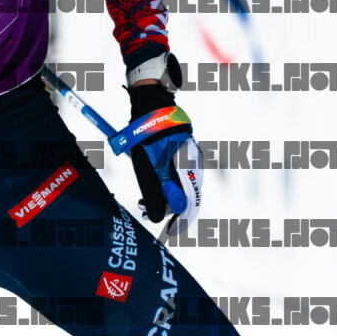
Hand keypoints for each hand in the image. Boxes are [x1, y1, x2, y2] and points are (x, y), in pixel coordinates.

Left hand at [124, 81, 201, 222]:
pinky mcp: (183, 154)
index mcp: (188, 168)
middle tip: (146, 213)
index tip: (169, 232)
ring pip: (181, 186)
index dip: (180, 221)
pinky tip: (150, 187)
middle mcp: (194, 164)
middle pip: (187, 196)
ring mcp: (190, 158)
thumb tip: (160, 218)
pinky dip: (165, 185)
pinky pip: (178, 176)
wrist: (151, 103)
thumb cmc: (147, 135)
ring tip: (142, 202)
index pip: (190, 203)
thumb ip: (155, 193)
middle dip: (168, 209)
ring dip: (164, 197)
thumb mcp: (147, 167)